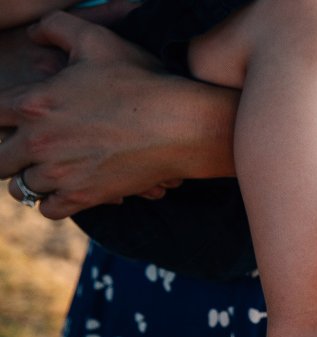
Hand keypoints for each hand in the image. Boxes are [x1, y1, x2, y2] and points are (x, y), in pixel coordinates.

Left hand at [1, 11, 236, 218]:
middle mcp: (39, 143)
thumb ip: (56, 27)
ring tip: (52, 169)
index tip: (15, 121)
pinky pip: (48, 210)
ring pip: (21, 188)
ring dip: (33, 178)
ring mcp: (61, 175)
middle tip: (30, 148)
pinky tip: (67, 188)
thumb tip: (34, 33)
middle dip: (10, 153)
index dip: (1, 119)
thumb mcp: (97, 41)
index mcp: (34, 104)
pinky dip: (54, 202)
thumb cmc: (141, 82)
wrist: (180, 126)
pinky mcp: (84, 197)